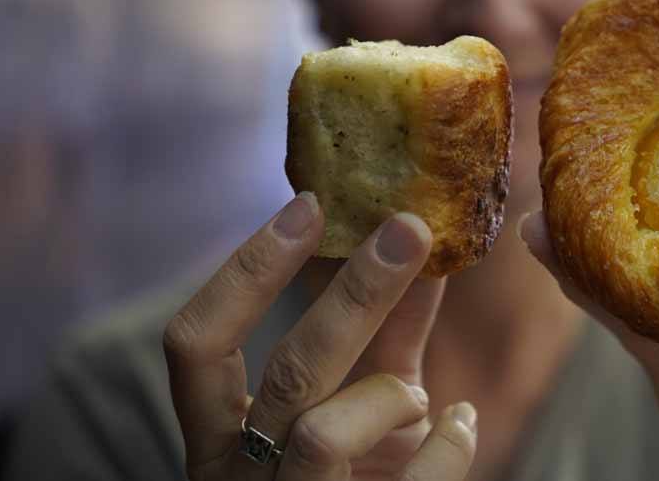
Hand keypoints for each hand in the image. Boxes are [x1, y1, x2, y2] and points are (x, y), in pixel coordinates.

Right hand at [163, 194, 476, 480]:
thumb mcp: (359, 407)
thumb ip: (381, 336)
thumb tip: (419, 241)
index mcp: (218, 439)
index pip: (197, 344)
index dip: (245, 271)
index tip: (309, 205)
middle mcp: (237, 479)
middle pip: (285, 373)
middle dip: (355, 292)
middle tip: (411, 228)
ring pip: (322, 434)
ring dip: (389, 395)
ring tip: (423, 398)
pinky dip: (448, 449)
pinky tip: (461, 427)